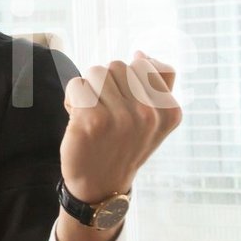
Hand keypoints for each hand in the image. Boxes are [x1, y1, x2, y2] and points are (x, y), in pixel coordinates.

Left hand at [60, 51, 180, 203]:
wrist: (100, 185)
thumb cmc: (124, 145)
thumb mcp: (154, 120)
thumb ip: (157, 84)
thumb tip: (142, 54)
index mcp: (168, 111)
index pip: (145, 65)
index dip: (128, 81)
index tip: (126, 105)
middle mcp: (148, 114)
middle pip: (118, 65)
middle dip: (107, 83)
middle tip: (106, 111)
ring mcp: (120, 117)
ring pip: (96, 71)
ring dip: (89, 89)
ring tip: (92, 112)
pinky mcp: (91, 120)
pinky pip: (76, 84)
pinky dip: (72, 98)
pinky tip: (78, 117)